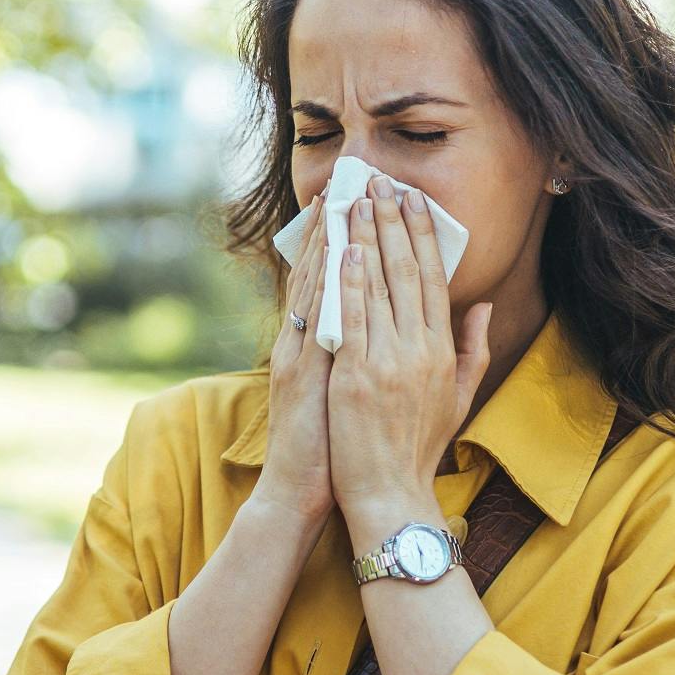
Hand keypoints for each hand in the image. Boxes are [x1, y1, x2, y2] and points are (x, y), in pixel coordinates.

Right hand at [250, 189, 335, 524]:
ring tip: (338, 201)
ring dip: (324, 243)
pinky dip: (321, 285)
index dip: (342, 242)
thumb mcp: (344, 394)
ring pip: (310, 287)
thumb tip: (378, 329)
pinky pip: (311, 320)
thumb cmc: (329, 449)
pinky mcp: (297, 373)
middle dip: (333, 228)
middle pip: (315, 273)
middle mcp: (300, 343)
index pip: (329, 283)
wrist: (298, 492)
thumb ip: (356, 357)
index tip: (358, 203)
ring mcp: (296, 355)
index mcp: (314, 347)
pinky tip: (334, 255)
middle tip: (348, 182)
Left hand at [328, 171, 492, 519]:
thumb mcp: (459, 397)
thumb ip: (472, 348)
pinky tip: (343, 250)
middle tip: (381, 182)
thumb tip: (483, 304)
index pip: (433, 279)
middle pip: (406, 272)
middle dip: (393, 222)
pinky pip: (351, 318)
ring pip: (377, 287)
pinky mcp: (355, 376)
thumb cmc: (420, 449)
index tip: (413, 201)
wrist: (391, 494)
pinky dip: (348, 282)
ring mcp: (386, 362)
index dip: (423, 236)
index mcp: (443, 352)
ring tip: (355, 201)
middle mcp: (418, 350)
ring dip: (366, 239)